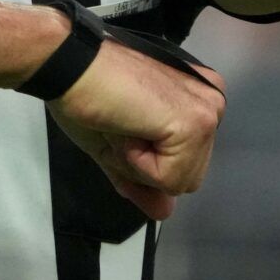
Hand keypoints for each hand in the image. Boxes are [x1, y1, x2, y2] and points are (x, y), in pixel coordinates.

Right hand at [47, 38, 225, 220]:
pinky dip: (138, 163)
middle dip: (147, 165)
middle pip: (187, 176)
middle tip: (121, 125)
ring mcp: (208, 112)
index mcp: (198, 101)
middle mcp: (212, 102)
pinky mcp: (195, 123)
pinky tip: (125, 126)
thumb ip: (144, 181)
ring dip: (141, 163)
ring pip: (180, 180)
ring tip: (122, 123)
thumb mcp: (117, 149)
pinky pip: (170, 178)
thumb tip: (165, 214)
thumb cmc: (86, 94)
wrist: (68, 66)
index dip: (144, 161)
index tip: (122, 124)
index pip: (183, 165)